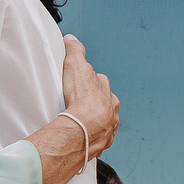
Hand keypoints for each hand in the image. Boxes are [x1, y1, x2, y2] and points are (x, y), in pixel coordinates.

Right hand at [61, 35, 119, 160]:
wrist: (84, 129)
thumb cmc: (82, 100)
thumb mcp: (76, 66)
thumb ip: (75, 51)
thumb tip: (72, 39)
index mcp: (108, 94)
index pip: (101, 84)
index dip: (90, 82)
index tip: (81, 83)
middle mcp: (111, 112)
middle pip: (104, 104)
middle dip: (94, 103)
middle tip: (78, 103)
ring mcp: (108, 129)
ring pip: (103, 123)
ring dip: (94, 122)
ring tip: (79, 123)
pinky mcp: (100, 144)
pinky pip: (96, 140)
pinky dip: (89, 138)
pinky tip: (80, 138)